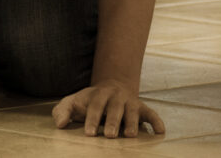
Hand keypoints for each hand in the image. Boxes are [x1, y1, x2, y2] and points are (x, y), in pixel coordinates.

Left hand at [51, 80, 165, 137]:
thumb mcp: (74, 101)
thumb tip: (60, 124)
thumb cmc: (89, 100)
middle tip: (109, 135)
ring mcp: (130, 102)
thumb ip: (63, 110)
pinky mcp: (142, 107)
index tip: (89, 133)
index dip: (91, 119)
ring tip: (129, 135)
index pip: (94, 106)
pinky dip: (156, 121)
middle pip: (114, 108)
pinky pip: (151, 113)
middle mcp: (116, 97)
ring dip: (132, 122)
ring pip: (132, 111)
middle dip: (112, 121)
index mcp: (98, 94)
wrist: (112, 86)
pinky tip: (160, 131)